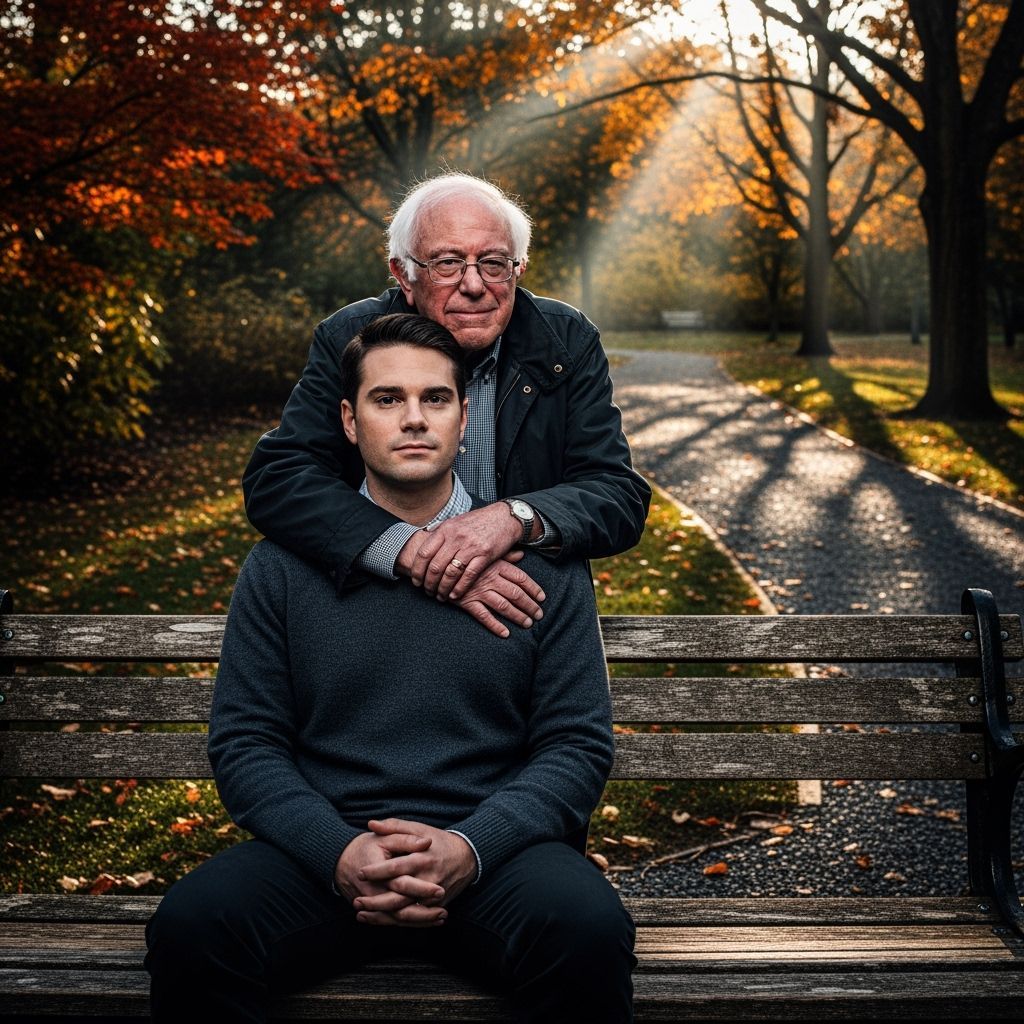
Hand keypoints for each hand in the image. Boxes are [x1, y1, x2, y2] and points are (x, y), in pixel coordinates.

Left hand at [351, 819, 476, 926]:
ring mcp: (433, 896)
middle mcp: (428, 879)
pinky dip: (396, 922)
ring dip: (382, 916)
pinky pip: (415, 919)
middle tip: (356, 901)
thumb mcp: (419, 829)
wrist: (468, 857)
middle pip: (399, 896)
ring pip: (405, 912)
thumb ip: (394, 826)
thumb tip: (370, 824)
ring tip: (361, 915)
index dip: (377, 871)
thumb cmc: (439, 841)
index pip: (396, 867)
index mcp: (422, 858)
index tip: (360, 872)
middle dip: (376, 901)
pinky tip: (379, 920)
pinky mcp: (437, 906)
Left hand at [410, 504, 521, 599]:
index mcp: (446, 529)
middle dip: (429, 583)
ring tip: (440, 596)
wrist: (504, 517)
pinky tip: (454, 595)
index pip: (424, 553)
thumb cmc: (478, 521)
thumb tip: (424, 535)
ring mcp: (471, 546)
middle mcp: (456, 537)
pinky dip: (459, 588)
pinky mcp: (485, 555)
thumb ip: (440, 529)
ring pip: (450, 574)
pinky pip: (469, 576)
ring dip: (443, 588)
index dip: (417, 570)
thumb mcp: (456, 520)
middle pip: (436, 566)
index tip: (416, 581)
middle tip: (428, 592)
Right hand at [449, 552, 544, 637]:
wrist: (438, 562)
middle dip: (530, 605)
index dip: (533, 589)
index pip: (521, 578)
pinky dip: (495, 626)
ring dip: (517, 616)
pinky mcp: (467, 601)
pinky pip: (484, 616)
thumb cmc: (465, 557)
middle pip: (516, 594)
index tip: (542, 598)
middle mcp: (490, 579)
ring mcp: (479, 591)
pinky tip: (506, 633)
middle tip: (539, 615)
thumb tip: (521, 554)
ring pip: (503, 606)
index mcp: (497, 565)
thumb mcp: (485, 553)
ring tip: (527, 624)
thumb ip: (505, 556)